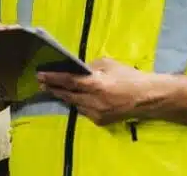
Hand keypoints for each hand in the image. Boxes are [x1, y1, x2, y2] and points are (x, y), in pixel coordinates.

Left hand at [37, 57, 154, 125]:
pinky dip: (78, 103)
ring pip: (74, 104)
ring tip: (54, 89)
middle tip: (41, 82)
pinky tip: (75, 98)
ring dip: (64, 96)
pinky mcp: (100, 121)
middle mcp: (93, 101)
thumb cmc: (129, 76)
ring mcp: (96, 113)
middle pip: (67, 94)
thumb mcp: (108, 64)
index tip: (40, 75)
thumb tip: (78, 69)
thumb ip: (91, 66)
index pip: (68, 81)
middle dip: (53, 88)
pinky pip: (84, 111)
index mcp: (96, 84)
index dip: (52, 78)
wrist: (147, 97)